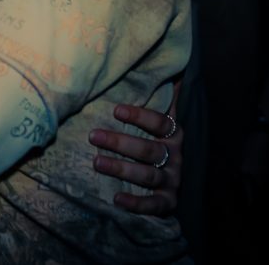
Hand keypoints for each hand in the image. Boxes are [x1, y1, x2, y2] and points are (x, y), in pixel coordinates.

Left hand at [89, 81, 182, 215]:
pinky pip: (155, 205)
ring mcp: (173, 180)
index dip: (140, 116)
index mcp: (172, 133)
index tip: (115, 110)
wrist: (172, 178)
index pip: (160, 122)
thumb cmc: (154, 138)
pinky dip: (137, 203)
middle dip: (120, 143)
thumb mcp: (158, 117)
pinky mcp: (169, 202)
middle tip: (93, 136)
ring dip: (122, 169)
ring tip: (96, 163)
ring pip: (148, 176)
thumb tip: (170, 64)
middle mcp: (175, 156)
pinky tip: (117, 199)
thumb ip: (162, 93)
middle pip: (149, 150)